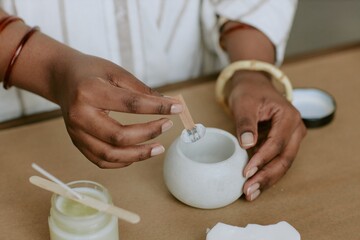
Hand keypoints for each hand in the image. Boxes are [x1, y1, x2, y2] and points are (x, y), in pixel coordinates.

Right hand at [51, 53, 181, 167]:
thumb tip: (169, 104)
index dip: (157, 108)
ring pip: (110, 155)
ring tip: (159, 148)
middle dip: (148, 133)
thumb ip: (141, 90)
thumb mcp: (116, 72)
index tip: (177, 108)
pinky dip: (122, 161)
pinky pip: (101, 161)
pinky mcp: (77, 142)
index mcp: (89, 92)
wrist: (61, 78)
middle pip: (119, 136)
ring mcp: (76, 133)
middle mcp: (79, 116)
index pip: (130, 104)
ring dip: (138, 154)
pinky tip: (138, 154)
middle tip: (167, 126)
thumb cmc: (90, 72)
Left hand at [228, 71, 305, 200]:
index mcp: (288, 117)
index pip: (277, 144)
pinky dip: (266, 173)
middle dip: (266, 176)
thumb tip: (247, 145)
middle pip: (284, 158)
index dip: (262, 160)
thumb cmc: (249, 92)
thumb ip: (246, 123)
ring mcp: (291, 138)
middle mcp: (295, 129)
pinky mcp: (283, 143)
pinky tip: (254, 184)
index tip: (246, 172)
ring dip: (267, 179)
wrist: (254, 86)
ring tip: (250, 193)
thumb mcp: (244, 103)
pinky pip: (277, 161)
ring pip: (283, 163)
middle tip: (249, 191)